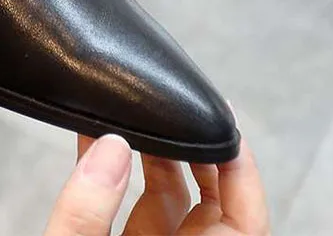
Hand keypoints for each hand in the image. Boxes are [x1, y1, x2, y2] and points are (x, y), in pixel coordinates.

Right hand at [44, 135, 268, 235]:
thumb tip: (110, 146)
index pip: (245, 229)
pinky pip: (130, 213)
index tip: (222, 127)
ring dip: (148, 158)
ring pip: (167, 207)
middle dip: (189, 154)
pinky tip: (93, 143)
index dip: (243, 176)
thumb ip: (87, 213)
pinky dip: (115, 176)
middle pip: (208, 209)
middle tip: (167, 109)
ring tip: (127, 117)